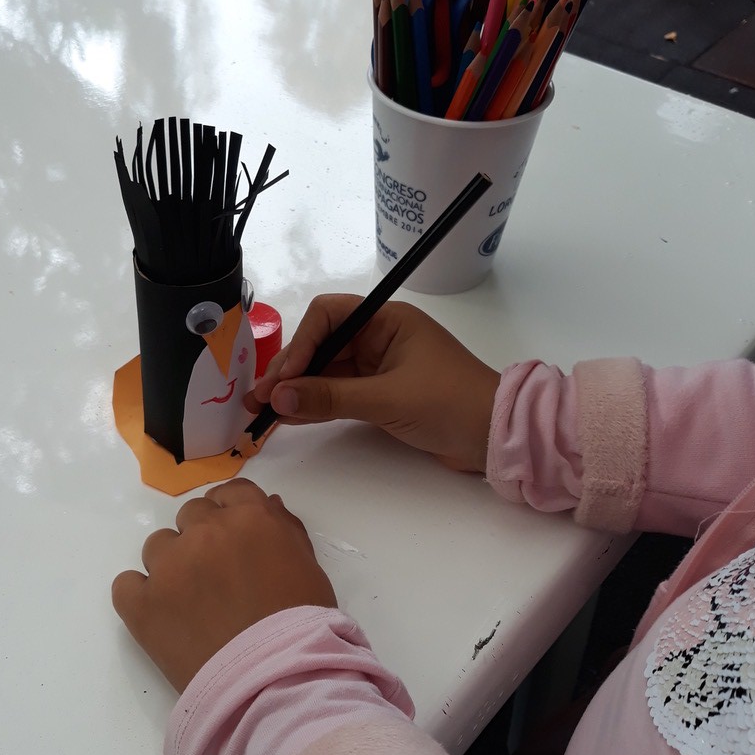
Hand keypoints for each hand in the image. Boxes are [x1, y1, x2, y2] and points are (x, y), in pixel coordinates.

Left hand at [113, 479, 336, 691]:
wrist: (274, 680)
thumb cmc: (303, 625)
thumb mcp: (309, 568)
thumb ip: (285, 530)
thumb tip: (268, 505)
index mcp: (250, 518)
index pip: (229, 494)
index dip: (229, 514)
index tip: (233, 540)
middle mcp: (204, 532)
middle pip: (191, 516)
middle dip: (201, 538)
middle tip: (216, 576)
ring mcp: (169, 566)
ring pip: (157, 546)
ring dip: (171, 564)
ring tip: (189, 601)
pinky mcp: (141, 603)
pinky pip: (125, 584)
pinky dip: (140, 595)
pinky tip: (160, 615)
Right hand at [245, 296, 499, 472]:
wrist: (496, 438)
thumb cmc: (450, 404)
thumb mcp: (388, 400)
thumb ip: (331, 398)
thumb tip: (279, 399)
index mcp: (387, 321)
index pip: (329, 316)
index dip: (300, 344)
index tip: (283, 379)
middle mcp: (380, 338)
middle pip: (322, 345)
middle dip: (290, 371)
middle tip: (258, 399)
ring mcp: (380, 368)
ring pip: (327, 372)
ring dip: (297, 390)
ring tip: (262, 412)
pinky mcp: (382, 395)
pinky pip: (339, 394)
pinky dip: (316, 405)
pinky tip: (289, 417)